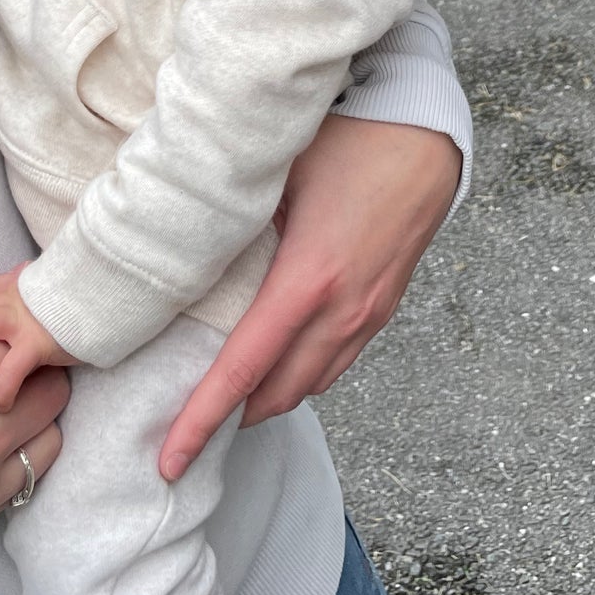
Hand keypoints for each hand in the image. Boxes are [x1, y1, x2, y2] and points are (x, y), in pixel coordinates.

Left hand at [0, 268, 74, 411]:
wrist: (108, 289)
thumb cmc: (76, 296)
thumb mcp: (44, 290)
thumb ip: (22, 290)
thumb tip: (12, 282)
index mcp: (8, 288)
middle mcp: (10, 297)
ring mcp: (22, 318)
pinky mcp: (39, 341)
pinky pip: (12, 365)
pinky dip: (2, 386)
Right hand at [0, 275, 69, 551]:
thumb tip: (24, 275)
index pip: (36, 346)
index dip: (25, 342)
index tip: (12, 345)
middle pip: (53, 391)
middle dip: (35, 380)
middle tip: (4, 380)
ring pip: (49, 438)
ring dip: (32, 423)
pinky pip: (25, 481)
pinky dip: (13, 462)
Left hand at [160, 113, 459, 479]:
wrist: (426, 134)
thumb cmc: (350, 139)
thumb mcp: (278, 172)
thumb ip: (232, 217)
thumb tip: (178, 247)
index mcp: (307, 280)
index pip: (242, 369)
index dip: (202, 420)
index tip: (168, 459)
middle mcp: (342, 310)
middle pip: (277, 394)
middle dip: (229, 421)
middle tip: (183, 431)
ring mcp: (368, 313)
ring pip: (311, 385)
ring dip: (267, 401)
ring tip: (224, 402)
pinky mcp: (384, 307)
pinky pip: (337, 363)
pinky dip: (302, 378)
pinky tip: (278, 366)